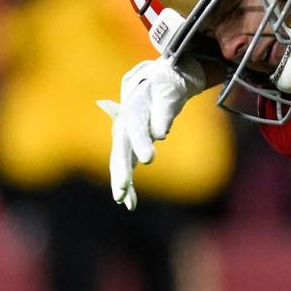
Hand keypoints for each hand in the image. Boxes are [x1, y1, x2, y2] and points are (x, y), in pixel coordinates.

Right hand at [97, 57, 205, 209]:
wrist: (153, 86)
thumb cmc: (163, 89)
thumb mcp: (168, 94)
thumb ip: (164, 112)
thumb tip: (160, 134)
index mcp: (133, 110)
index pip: (138, 129)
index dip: (141, 144)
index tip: (149, 160)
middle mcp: (123, 126)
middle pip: (121, 151)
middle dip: (122, 172)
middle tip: (122, 192)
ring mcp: (124, 139)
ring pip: (121, 163)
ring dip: (123, 184)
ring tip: (126, 204)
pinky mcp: (129, 148)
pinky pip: (127, 168)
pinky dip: (129, 186)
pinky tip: (130, 204)